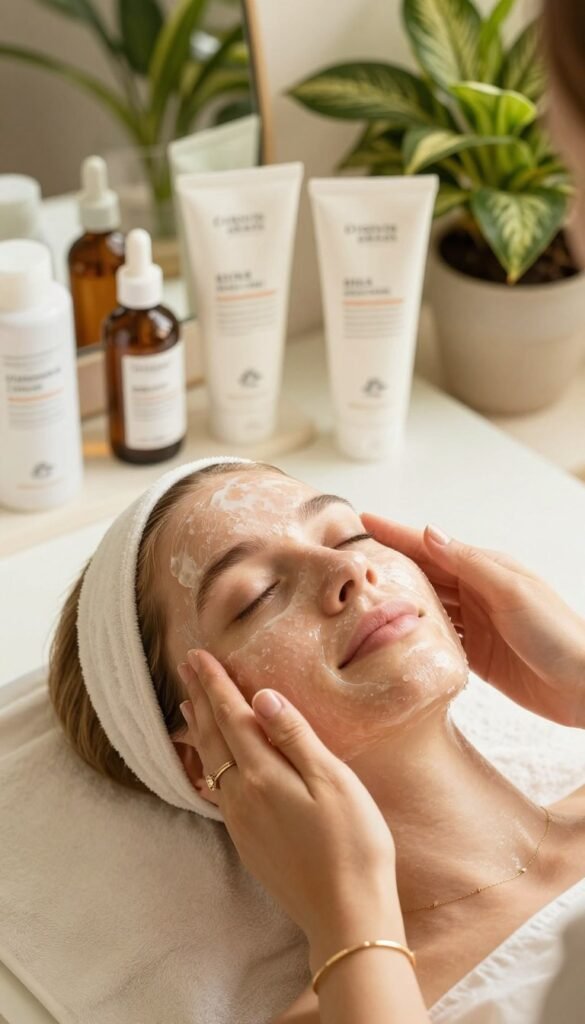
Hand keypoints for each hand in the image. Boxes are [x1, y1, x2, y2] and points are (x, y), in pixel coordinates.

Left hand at [177, 649, 398, 944]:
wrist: (346, 915)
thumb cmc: (353, 843)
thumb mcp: (333, 781)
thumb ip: (294, 737)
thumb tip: (260, 697)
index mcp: (263, 775)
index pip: (231, 717)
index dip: (215, 684)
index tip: (197, 655)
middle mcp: (243, 797)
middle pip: (214, 738)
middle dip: (200, 700)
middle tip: (185, 668)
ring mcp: (242, 822)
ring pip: (211, 764)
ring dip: (200, 731)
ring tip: (188, 708)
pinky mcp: (248, 842)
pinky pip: (218, 789)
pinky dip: (209, 763)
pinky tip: (212, 764)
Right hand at [362, 514, 584, 728]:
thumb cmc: (558, 633)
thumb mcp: (511, 591)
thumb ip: (469, 563)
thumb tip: (429, 532)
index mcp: (484, 569)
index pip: (429, 547)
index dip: (395, 534)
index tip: (361, 522)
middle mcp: (476, 592)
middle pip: (423, 574)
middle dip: (388, 564)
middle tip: (349, 561)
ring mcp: (476, 623)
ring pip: (426, 605)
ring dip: (396, 599)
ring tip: (360, 595)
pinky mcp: (476, 655)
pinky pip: (437, 638)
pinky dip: (414, 633)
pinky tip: (391, 634)